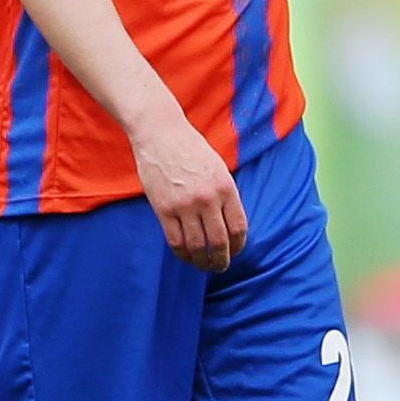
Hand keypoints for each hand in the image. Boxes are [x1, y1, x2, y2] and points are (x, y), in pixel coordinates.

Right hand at [132, 115, 244, 270]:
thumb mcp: (218, 168)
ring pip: (197, 246)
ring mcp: (185, 205)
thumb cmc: (190, 149)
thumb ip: (225, 194)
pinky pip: (176, 241)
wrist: (161, 134)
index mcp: (226, 188)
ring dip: (202, 261)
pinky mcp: (164, 209)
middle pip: (219, 242)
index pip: (238, 228)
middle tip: (220, 266)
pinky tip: (186, 256)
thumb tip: (229, 224)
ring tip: (203, 265)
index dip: (238, 246)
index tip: (235, 252)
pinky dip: (182, 254)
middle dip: (222, 260)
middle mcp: (208, 199)